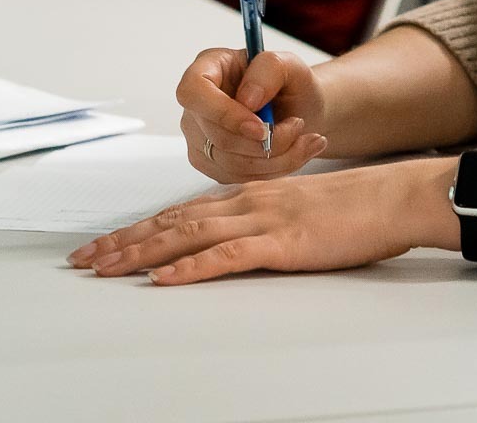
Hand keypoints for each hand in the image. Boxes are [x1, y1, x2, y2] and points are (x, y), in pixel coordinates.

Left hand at [65, 159, 455, 284]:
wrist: (392, 196)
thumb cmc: (355, 208)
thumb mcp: (299, 210)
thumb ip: (264, 222)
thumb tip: (231, 243)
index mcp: (250, 195)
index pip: (180, 212)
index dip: (138, 229)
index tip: (105, 245)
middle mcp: (246, 203)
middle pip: (171, 222)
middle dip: (123, 243)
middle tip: (83, 261)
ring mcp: (261, 221)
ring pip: (186, 236)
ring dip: (140, 254)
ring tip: (105, 269)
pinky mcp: (281, 244)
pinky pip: (225, 257)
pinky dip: (189, 269)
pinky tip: (163, 280)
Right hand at [178, 47, 328, 181]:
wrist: (301, 109)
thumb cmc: (292, 82)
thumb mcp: (290, 64)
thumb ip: (269, 69)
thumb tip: (248, 101)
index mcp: (207, 67)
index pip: (193, 92)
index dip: (223, 114)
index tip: (262, 127)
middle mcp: (196, 105)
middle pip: (217, 137)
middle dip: (266, 141)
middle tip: (298, 126)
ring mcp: (199, 137)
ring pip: (230, 164)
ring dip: (277, 157)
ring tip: (306, 139)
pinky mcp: (211, 164)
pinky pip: (238, 178)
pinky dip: (274, 170)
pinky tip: (296, 152)